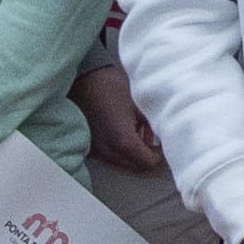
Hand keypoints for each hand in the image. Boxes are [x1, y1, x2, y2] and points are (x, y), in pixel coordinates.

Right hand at [78, 51, 166, 173]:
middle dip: (146, 155)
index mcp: (123, 141)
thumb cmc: (111, 87)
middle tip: (153, 139)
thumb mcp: (138, 105)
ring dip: (134, 152)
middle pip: (135, 166)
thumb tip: (160, 137)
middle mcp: (108, 151)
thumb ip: (150, 126)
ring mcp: (96, 150)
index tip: (162, 143)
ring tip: (138, 130)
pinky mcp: (89, 146)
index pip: (148, 162)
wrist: (81, 77)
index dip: (159, 154)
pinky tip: (123, 129)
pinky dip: (120, 148)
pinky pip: (110, 155)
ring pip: (123, 161)